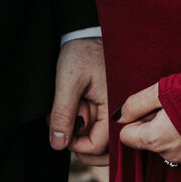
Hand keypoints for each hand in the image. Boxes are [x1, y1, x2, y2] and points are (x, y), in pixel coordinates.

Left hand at [48, 37, 111, 164]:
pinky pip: (101, 129)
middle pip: (103, 149)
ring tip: (68, 111)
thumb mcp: (68, 81)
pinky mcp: (112, 107)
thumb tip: (59, 146)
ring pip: (101, 141)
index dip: (74, 144)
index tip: (59, 129)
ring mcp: (117, 111)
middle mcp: (121, 113)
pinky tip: (75, 110)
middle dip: (78, 141)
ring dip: (80, 133)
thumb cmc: (80, 52)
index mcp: (116, 107)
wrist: (87, 32)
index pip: (97, 146)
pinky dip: (85, 126)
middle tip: (62, 124)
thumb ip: (63, 113)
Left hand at [117, 83, 180, 170]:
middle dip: (156, 125)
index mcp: (155, 139)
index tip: (153, 107)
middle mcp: (171, 156)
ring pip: (172, 148)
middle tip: (176, 105)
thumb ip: (136, 103)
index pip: (128, 137)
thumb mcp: (162, 89)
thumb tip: (120, 116)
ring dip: (176, 133)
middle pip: (151, 141)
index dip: (137, 119)